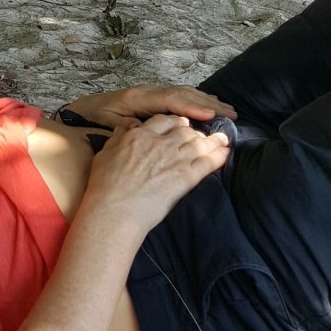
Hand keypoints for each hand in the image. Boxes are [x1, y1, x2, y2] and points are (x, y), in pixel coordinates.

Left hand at [62, 85, 235, 129]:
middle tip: (231, 113)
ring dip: (204, 100)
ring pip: (182, 94)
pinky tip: (207, 106)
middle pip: (182, 94)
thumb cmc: (92, 120)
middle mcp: (147, 92)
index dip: (191, 106)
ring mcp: (150, 94)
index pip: (170, 100)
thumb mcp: (105, 125)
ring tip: (226, 109)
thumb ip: (125, 127)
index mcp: (137, 98)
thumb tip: (145, 129)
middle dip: (207, 102)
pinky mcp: (152, 99)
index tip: (211, 114)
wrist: (80, 111)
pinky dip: (195, 100)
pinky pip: (177, 98)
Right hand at [86, 114, 230, 233]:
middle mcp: (160, 143)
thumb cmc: (105, 185)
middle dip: (195, 131)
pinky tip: (226, 153)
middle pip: (185, 129)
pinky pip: (208, 162)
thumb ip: (118, 137)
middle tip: (202, 134)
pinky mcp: (185, 178)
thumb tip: (125, 128)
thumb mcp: (105, 153)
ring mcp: (175, 159)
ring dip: (213, 140)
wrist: (115, 209)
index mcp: (140, 135)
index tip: (180, 125)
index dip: (175, 122)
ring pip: (199, 142)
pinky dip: (219, 156)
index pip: (164, 120)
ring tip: (224, 139)